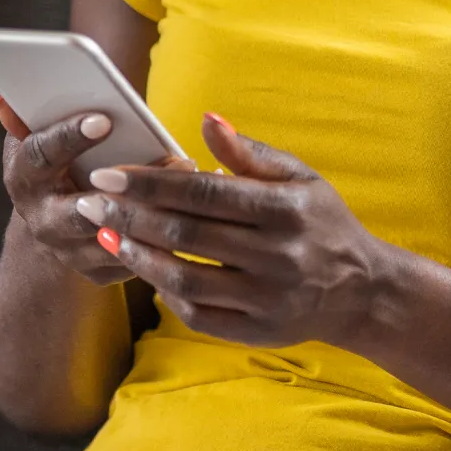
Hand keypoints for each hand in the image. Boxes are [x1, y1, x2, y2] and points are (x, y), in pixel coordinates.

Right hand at [0, 96, 184, 287]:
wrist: (53, 228)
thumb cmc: (52, 167)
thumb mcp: (36, 140)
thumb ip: (29, 120)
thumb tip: (6, 100)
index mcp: (23, 179)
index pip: (40, 155)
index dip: (69, 136)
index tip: (104, 119)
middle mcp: (43, 222)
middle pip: (84, 210)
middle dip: (129, 188)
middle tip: (174, 160)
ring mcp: (71, 252)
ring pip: (121, 236)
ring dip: (160, 210)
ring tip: (195, 177)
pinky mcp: (101, 272)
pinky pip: (141, 257)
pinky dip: (173, 233)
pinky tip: (204, 206)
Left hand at [82, 113, 406, 348]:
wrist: (362, 291)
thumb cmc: (320, 222)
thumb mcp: (299, 179)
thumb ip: (248, 154)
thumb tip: (206, 119)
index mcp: (286, 211)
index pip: (205, 193)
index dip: (151, 183)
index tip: (107, 174)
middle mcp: (278, 257)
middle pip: (187, 235)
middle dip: (130, 216)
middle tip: (89, 201)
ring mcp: (267, 299)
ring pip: (184, 279)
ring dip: (137, 256)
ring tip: (106, 234)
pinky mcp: (256, 331)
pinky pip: (197, 313)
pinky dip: (164, 292)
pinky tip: (143, 268)